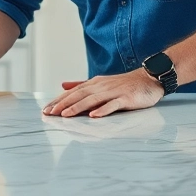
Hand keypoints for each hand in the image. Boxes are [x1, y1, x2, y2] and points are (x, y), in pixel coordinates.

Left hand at [41, 69, 164, 117]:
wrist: (149, 79)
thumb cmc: (124, 84)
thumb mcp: (100, 83)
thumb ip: (82, 85)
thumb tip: (63, 86)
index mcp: (94, 84)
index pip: (72, 92)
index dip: (58, 101)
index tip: (46, 110)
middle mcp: (101, 86)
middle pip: (79, 95)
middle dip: (63, 104)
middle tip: (50, 113)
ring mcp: (114, 92)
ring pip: (92, 100)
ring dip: (78, 107)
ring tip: (65, 115)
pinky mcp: (126, 98)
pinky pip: (113, 105)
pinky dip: (103, 110)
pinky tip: (94, 116)